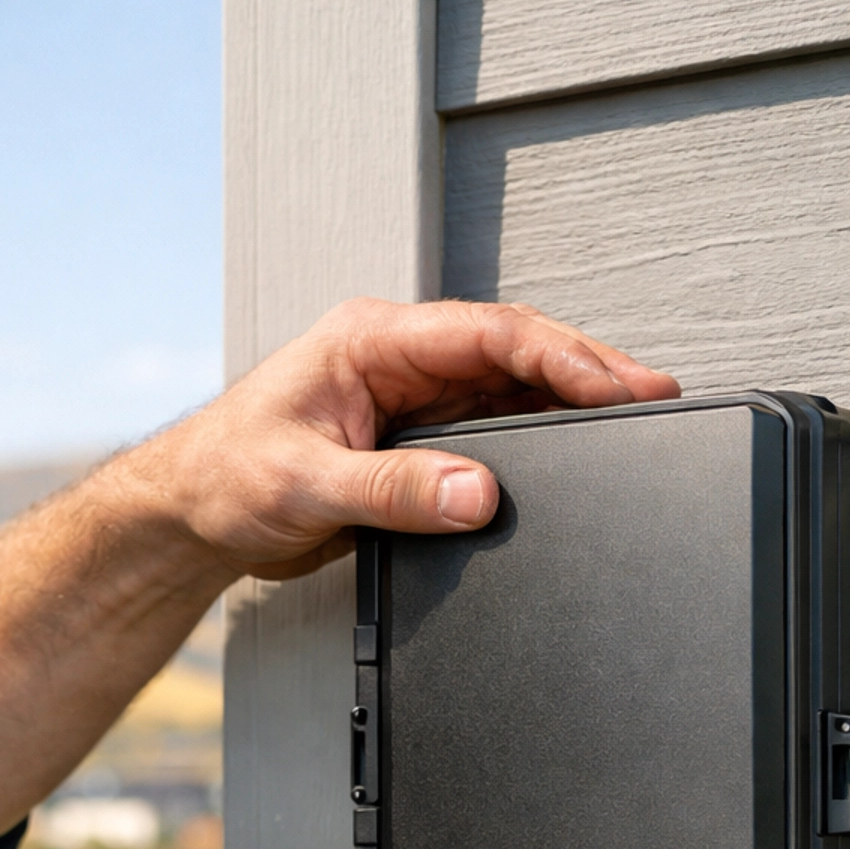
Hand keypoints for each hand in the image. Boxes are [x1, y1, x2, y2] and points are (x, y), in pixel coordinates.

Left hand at [125, 296, 680, 577]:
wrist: (190, 515)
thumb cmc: (224, 478)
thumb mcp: (306, 486)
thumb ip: (394, 490)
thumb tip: (476, 494)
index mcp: (373, 339)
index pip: (490, 334)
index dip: (564, 357)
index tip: (620, 385)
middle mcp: (399, 358)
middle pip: (516, 352)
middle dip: (590, 373)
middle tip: (659, 397)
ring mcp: (411, 396)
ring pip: (511, 389)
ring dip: (570, 406)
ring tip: (638, 425)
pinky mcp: (414, 438)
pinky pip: (491, 430)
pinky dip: (537, 441)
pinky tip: (576, 459)